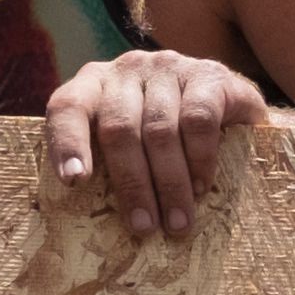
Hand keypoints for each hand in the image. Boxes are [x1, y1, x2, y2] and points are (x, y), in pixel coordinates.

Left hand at [43, 48, 263, 237]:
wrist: (226, 109)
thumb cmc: (162, 140)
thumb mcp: (126, 145)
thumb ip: (105, 163)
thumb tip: (85, 208)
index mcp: (93, 85)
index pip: (68, 107)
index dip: (68, 143)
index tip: (74, 182)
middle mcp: (127, 70)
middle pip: (119, 128)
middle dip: (132, 183)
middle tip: (144, 227)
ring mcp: (168, 68)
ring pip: (160, 129)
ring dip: (170, 183)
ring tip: (177, 222)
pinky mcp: (208, 74)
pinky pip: (199, 120)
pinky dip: (199, 159)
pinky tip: (201, 187)